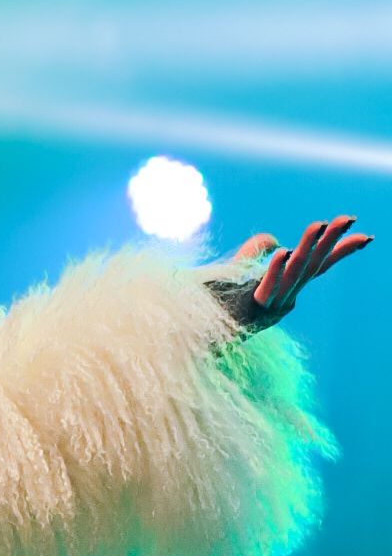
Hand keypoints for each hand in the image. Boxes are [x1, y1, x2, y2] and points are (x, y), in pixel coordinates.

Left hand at [214, 215, 372, 334]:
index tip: (366, 236)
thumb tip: (276, 240)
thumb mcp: (236, 271)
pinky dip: (275, 270)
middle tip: (349, 218)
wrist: (188, 336)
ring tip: (319, 224)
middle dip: (330, 241)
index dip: (339, 251)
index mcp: (282, 292)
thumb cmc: (210, 305)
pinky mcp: (250, 311)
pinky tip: (284, 251)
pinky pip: (267, 288)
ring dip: (307, 248)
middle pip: (311, 267)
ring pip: (294, 274)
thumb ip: (255, 251)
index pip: (316, 268)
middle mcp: (282, 301)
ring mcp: (269, 308)